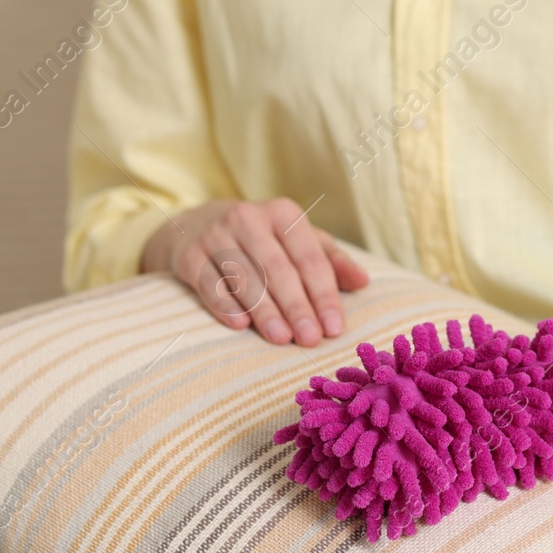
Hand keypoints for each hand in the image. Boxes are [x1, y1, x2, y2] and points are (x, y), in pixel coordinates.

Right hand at [141, 198, 368, 346]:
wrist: (196, 226)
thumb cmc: (262, 240)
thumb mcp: (298, 241)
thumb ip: (331, 261)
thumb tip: (363, 282)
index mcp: (282, 213)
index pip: (309, 257)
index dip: (324, 294)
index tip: (334, 328)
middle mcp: (248, 218)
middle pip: (278, 269)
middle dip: (296, 306)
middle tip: (309, 339)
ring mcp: (215, 235)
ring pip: (244, 277)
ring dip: (264, 310)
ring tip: (281, 338)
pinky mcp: (188, 255)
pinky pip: (209, 283)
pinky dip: (224, 305)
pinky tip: (240, 325)